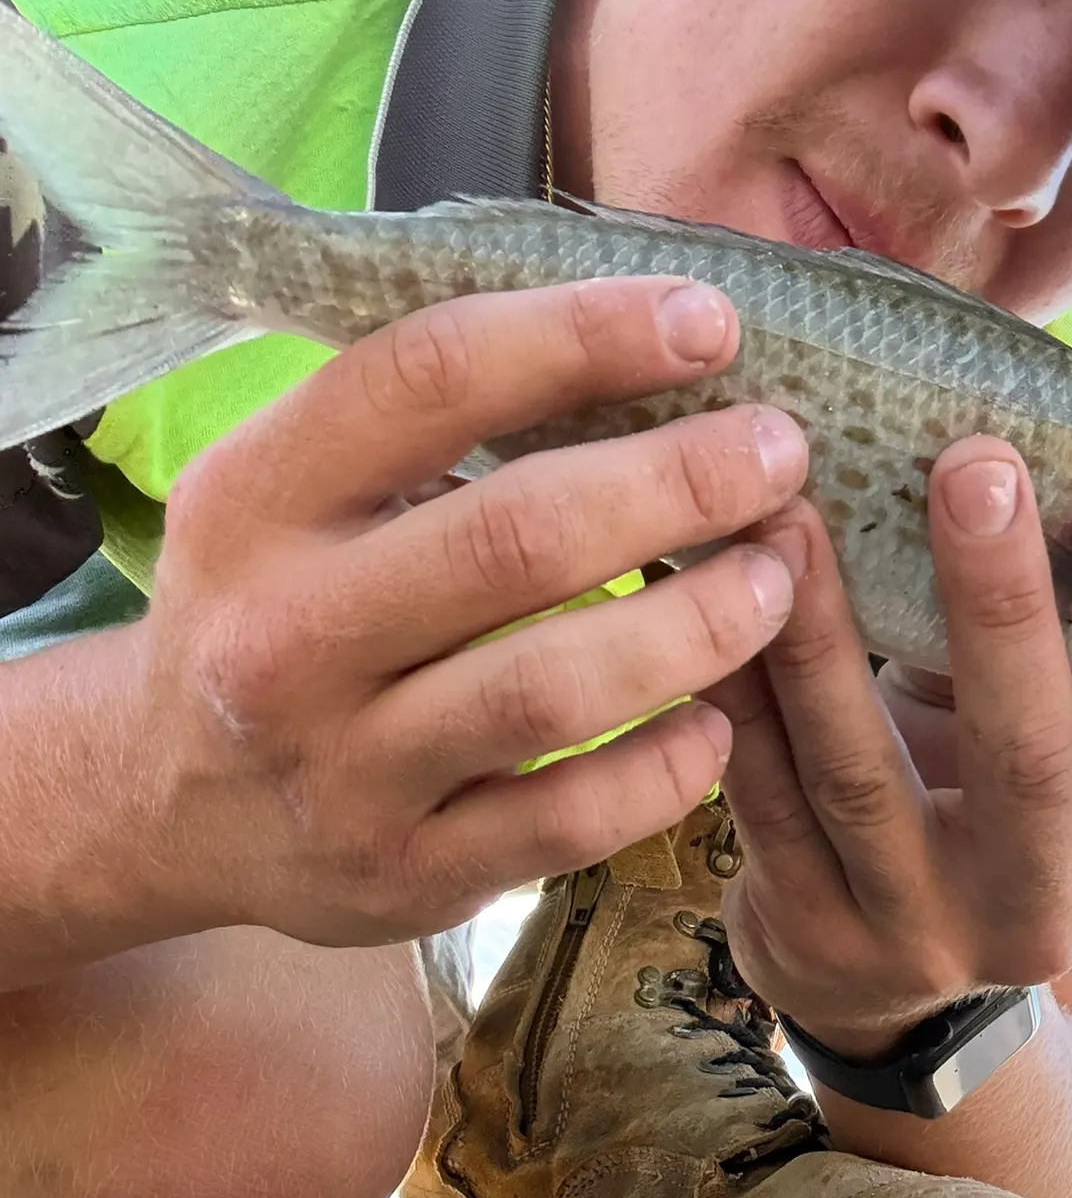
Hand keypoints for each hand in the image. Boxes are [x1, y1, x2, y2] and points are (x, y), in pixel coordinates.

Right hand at [113, 278, 807, 947]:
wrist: (167, 803)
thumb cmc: (271, 612)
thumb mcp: (288, 496)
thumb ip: (417, 424)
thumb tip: (637, 342)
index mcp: (255, 501)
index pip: (427, 380)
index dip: (582, 337)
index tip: (706, 322)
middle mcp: (286, 637)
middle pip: (515, 538)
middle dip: (677, 483)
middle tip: (778, 454)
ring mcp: (344, 770)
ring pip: (551, 689)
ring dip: (695, 625)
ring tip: (774, 579)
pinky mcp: (406, 874)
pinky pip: (567, 821)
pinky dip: (664, 768)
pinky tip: (715, 724)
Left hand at [708, 435, 1071, 1058]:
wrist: (883, 978)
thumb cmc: (981, 812)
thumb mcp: (1048, 745)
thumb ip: (1061, 632)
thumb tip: (1064, 418)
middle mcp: (1038, 906)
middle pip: (1027, 758)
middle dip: (999, 602)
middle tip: (971, 464)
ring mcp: (916, 933)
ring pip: (860, 776)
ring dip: (821, 634)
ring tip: (789, 514)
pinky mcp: (808, 934)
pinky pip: (761, 797)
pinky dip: (735, 692)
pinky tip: (705, 597)